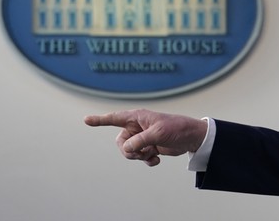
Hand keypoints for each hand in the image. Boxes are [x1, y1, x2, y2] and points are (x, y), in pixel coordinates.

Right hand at [84, 109, 207, 166]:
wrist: (192, 137)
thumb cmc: (176, 128)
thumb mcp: (157, 134)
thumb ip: (139, 141)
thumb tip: (126, 149)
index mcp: (138, 117)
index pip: (115, 118)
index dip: (100, 120)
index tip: (86, 120)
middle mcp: (137, 127)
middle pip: (121, 142)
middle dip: (129, 151)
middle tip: (142, 152)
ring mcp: (143, 137)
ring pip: (129, 151)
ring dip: (139, 156)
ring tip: (152, 154)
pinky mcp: (149, 146)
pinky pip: (139, 157)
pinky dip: (146, 160)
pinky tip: (156, 160)